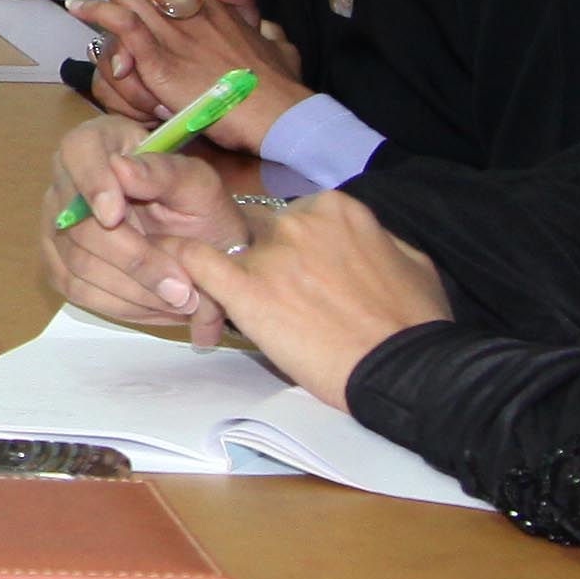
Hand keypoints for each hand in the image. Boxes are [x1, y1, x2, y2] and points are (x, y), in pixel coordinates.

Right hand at [42, 119, 246, 336]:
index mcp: (100, 141)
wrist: (202, 248)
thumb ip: (165, 173)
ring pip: (78, 263)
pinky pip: (77, 290)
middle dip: (133, 259)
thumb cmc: (200, 207)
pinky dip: (121, 304)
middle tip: (181, 287)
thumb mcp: (199, 186)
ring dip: (133, 289)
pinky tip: (157, 305)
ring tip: (181, 300)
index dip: (91, 183)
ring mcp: (56, 224)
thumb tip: (121, 168)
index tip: (115, 216)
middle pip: (77, 222)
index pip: (78, 151)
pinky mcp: (58, 263)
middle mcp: (67, 180)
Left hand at [55, 0, 306, 146]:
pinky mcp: (163, 61)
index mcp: (211, 0)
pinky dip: (97, 12)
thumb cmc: (274, 80)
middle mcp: (189, 8)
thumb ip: (243, 1)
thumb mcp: (267, 30)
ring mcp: (175, 32)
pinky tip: (76, 6)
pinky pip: (123, 26)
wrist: (278, 112)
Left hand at [166, 186, 452, 399]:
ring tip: (232, 298)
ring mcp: (272, 253)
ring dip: (231, 271)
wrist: (403, 369)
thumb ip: (376, 240)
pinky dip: (178, 260)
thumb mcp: (411, 261)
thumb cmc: (414, 323)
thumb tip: (363, 239)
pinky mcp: (246, 289)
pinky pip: (197, 261)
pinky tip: (165, 267)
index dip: (290, 246)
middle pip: (261, 231)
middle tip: (276, 296)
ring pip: (232, 248)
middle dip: (264, 259)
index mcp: (338, 209)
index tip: (295, 272)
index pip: (295, 217)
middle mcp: (301, 221)